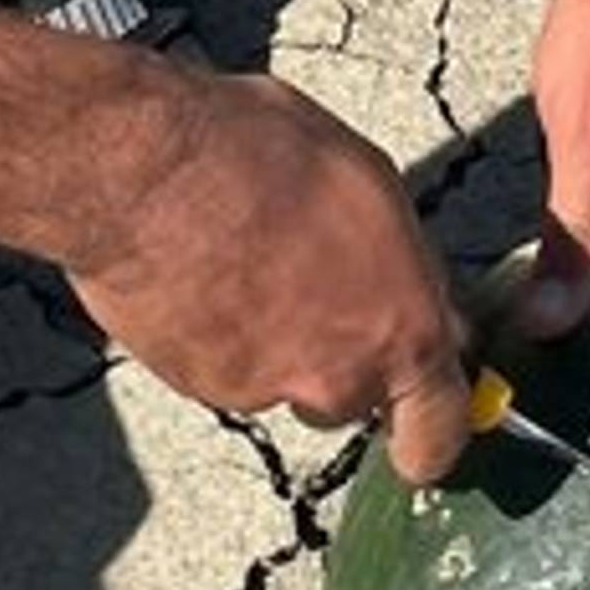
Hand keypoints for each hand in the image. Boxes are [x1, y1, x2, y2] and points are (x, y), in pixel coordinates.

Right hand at [65, 64, 475, 481]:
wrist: (151, 171)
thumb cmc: (260, 156)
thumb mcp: (370, 183)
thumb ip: (399, 261)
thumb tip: (404, 279)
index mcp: (402, 330)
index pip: (437, 432)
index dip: (429, 433)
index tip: (419, 433)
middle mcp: (337, 376)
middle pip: (350, 394)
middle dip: (336, 353)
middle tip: (311, 285)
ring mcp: (263, 388)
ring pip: (281, 379)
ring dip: (272, 339)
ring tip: (249, 264)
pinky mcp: (197, 383)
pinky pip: (221, 367)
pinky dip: (216, 334)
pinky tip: (205, 273)